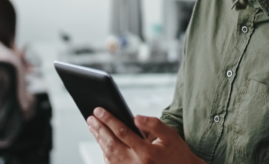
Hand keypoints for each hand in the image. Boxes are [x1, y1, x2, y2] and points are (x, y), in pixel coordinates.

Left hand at [87, 108, 203, 163]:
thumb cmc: (177, 153)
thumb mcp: (170, 135)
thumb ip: (153, 124)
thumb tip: (135, 117)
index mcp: (147, 152)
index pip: (122, 132)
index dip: (109, 119)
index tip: (99, 110)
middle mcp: (136, 163)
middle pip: (111, 144)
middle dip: (99, 129)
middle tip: (91, 117)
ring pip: (108, 155)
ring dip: (99, 140)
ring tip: (93, 127)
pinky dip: (105, 152)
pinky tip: (102, 142)